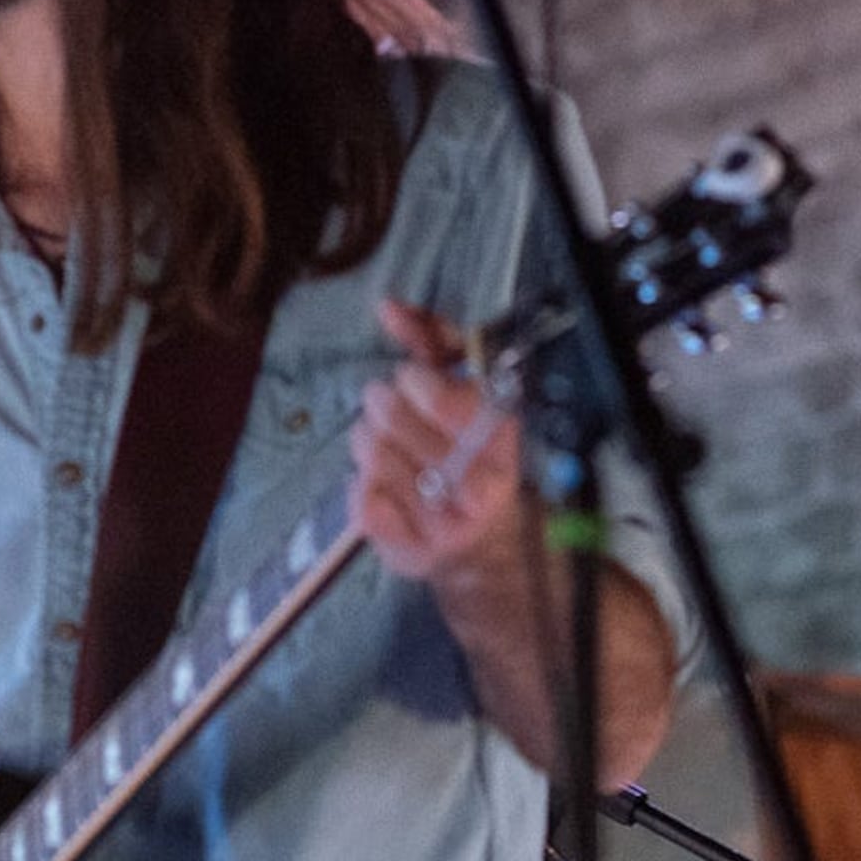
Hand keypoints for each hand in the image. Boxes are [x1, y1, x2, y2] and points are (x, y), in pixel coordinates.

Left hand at [351, 300, 529, 587]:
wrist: (483, 540)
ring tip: (379, 442)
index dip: (414, 383)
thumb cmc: (469, 450)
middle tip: (385, 408)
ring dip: (365, 442)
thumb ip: (434, 341)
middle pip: (393, 427)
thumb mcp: (467, 388)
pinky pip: (363, 505)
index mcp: (500, 439)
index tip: (411, 380)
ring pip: (372, 461)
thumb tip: (387, 307)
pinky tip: (377, 482)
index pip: (440, 399)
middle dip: (380, 408)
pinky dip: (360, 485)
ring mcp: (445, 525)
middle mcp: (479, 486)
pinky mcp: (413, 553)